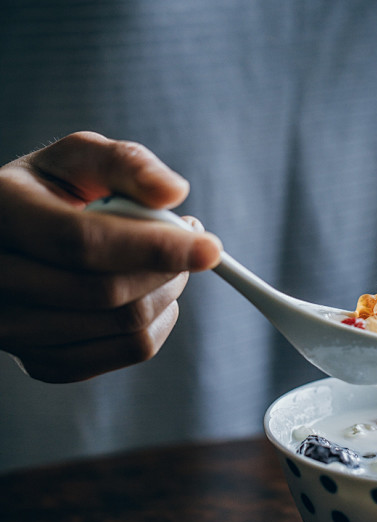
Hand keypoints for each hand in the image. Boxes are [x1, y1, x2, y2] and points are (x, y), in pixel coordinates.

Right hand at [0, 131, 221, 381]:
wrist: (10, 241)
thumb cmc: (51, 192)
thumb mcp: (78, 159)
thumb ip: (125, 163)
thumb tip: (173, 192)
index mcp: (1, 217)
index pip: (83, 243)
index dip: (153, 247)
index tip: (210, 247)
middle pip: (106, 292)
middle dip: (168, 268)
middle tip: (192, 242)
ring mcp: (12, 330)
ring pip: (123, 328)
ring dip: (168, 293)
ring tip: (169, 260)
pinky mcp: (40, 362)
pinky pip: (125, 353)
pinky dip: (158, 322)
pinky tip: (151, 291)